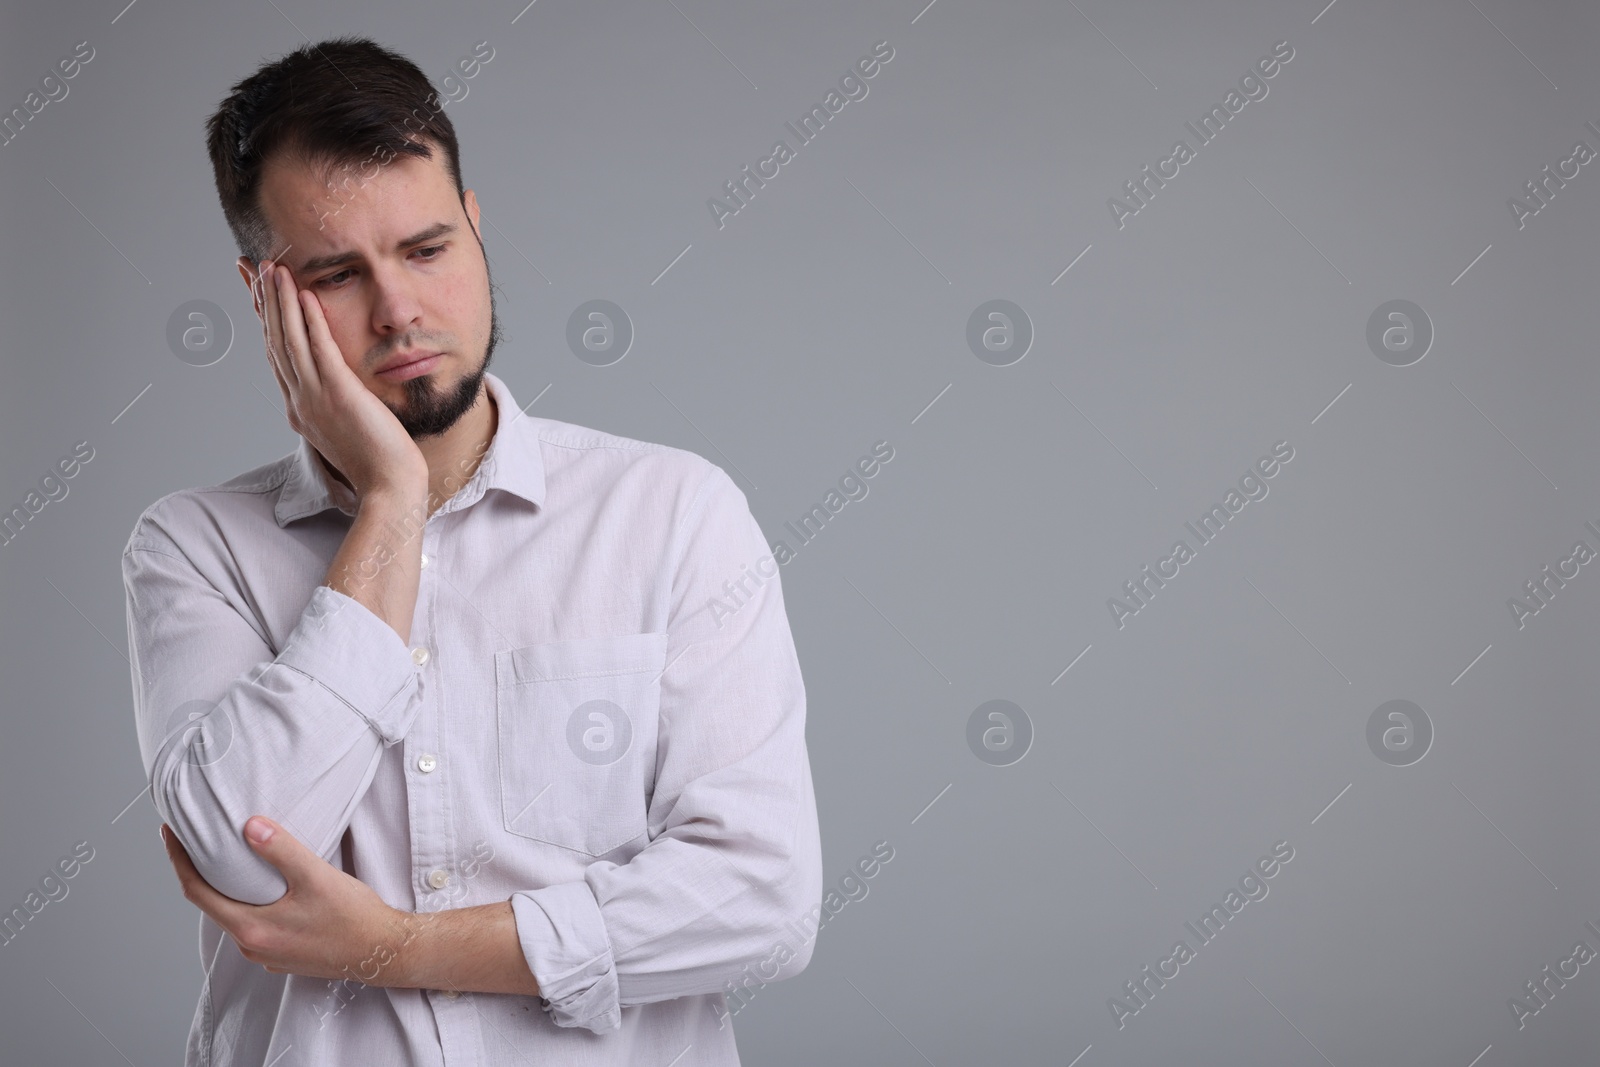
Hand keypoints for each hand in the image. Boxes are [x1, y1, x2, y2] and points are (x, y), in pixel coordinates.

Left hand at [160, 817, 416, 986]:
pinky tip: (264, 888)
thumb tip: (250, 826)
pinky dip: (249, 903)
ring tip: (228, 858)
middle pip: (211, 904)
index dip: (179, 860)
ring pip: (234, 915)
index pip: (197, 892)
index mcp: (252, 928)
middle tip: (196, 839)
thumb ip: (281, 851)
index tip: (170, 833)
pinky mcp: (283, 955)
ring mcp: (267, 954)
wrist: (383, 952)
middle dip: (200, 871)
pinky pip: (254, 925)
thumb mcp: (317, 877)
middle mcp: (252, 946)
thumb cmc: (354, 918)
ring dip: (227, 888)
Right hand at [253, 261, 427, 501]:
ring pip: (289, 340)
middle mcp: (299, 401)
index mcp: (299, 408)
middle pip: (273, 341)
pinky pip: (319, 350)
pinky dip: (309, 322)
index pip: (275, 354)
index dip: (264, 319)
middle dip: (262, 300)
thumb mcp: (346, 428)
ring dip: (280, 301)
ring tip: (274, 268)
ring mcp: (315, 398)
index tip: (256, 289)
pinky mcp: (339, 395)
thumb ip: (335, 404)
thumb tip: (338, 388)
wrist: (389, 487)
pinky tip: (305, 295)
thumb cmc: (377, 462)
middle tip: (252, 266)